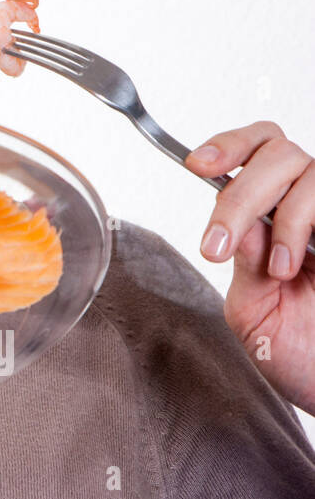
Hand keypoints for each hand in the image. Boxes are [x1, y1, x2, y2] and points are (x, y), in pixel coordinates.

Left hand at [185, 120, 314, 413]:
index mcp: (273, 214)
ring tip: (281, 271)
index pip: (255, 150)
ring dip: (288, 218)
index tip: (196, 165)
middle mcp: (310, 205)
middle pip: (279, 152)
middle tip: (218, 246)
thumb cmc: (298, 353)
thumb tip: (229, 215)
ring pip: (310, 171)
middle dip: (241, 196)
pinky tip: (309, 264)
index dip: (227, 145)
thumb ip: (244, 262)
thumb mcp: (253, 310)